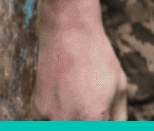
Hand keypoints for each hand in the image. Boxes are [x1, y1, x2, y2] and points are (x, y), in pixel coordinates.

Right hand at [35, 0, 126, 119]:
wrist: (67, 32)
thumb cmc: (98, 57)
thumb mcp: (119, 86)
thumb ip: (118, 117)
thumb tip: (116, 128)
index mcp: (93, 118)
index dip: (101, 124)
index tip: (101, 118)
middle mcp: (67, 122)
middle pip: (77, 129)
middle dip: (87, 120)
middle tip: (90, 107)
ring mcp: (47, 117)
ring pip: (61, 126)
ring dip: (71, 119)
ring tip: (77, 99)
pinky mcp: (34, 110)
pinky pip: (47, 121)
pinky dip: (56, 116)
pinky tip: (65, 98)